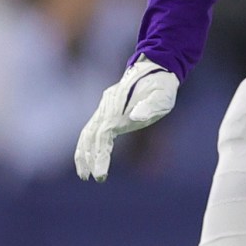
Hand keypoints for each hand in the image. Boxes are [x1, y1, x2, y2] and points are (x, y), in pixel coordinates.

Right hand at [74, 58, 178, 181]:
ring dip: (83, 153)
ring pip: (86, 132)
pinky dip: (87, 144)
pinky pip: (91, 128)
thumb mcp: (162, 96)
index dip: (100, 156)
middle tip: (90, 178)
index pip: (103, 136)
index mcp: (118, 108)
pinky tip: (88, 156)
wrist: (156, 67)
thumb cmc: (162, 85)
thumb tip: (135, 117)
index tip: (100, 174)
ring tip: (83, 174)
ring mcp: (105, 107)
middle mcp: (107, 108)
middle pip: (90, 136)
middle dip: (88, 158)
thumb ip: (149, 106)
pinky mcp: (106, 109)